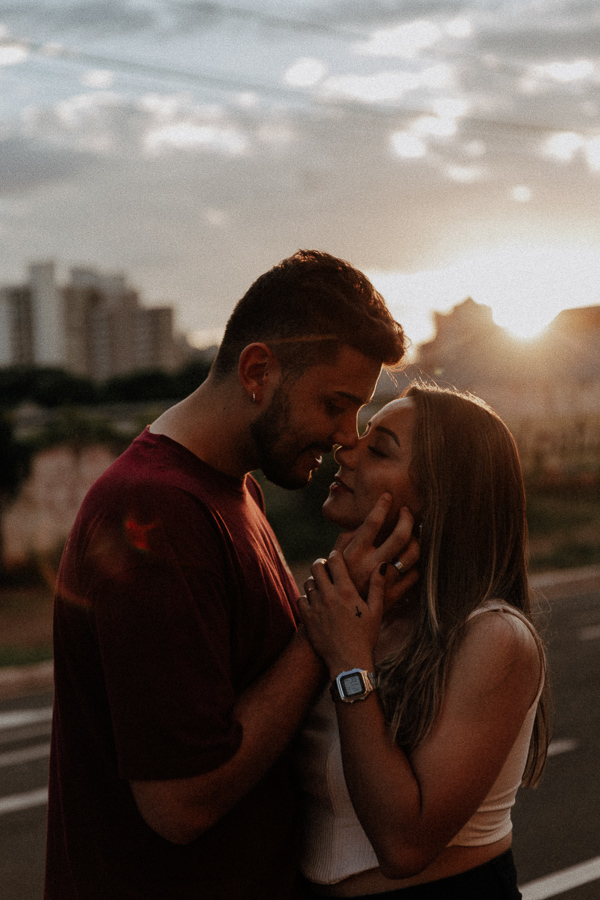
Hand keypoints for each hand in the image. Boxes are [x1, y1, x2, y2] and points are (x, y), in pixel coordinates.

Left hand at [297, 551, 385, 677]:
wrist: (349, 661)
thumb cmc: (366, 636)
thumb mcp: (376, 610)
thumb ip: (377, 586)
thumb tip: (382, 565)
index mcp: (346, 591)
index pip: (335, 561)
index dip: (335, 555)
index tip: (337, 557)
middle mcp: (329, 596)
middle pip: (316, 567)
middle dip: (321, 564)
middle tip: (326, 568)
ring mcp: (316, 607)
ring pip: (308, 582)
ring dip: (314, 581)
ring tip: (322, 586)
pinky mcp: (307, 619)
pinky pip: (300, 599)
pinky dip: (306, 597)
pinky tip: (314, 602)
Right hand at [335, 495, 419, 609]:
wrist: (338, 619)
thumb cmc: (335, 583)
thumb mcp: (336, 559)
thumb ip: (348, 539)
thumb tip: (363, 523)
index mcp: (355, 553)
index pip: (372, 522)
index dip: (382, 505)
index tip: (388, 497)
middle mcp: (371, 565)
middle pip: (401, 535)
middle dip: (408, 518)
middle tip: (406, 512)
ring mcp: (385, 580)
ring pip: (412, 554)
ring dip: (416, 540)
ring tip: (412, 535)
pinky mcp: (395, 595)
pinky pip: (415, 574)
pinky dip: (414, 565)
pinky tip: (409, 560)